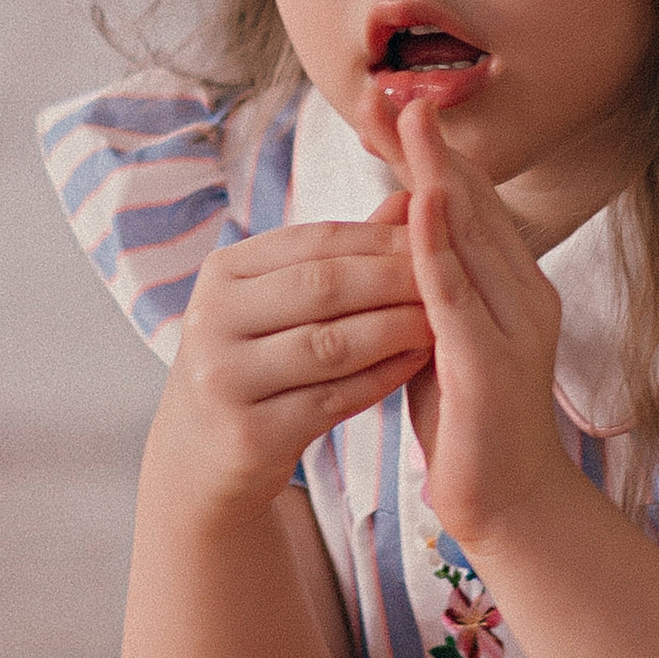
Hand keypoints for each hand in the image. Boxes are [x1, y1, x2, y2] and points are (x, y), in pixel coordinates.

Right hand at [147, 203, 432, 514]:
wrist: (203, 459)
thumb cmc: (259, 366)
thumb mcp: (283, 304)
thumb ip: (342, 256)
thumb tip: (407, 198)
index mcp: (221, 274)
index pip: (315, 241)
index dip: (382, 238)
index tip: (439, 236)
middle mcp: (211, 321)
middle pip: (323, 287)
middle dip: (396, 280)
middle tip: (454, 277)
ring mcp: (224, 380)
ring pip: (331, 345)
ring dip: (397, 330)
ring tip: (444, 321)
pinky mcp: (248, 435)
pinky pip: (332, 400)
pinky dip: (382, 379)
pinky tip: (418, 365)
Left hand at [395, 96, 577, 553]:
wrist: (510, 503)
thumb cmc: (469, 420)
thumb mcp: (440, 332)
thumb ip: (429, 275)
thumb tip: (402, 209)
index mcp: (515, 285)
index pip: (473, 202)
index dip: (437, 150)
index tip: (400, 101)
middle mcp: (526, 294)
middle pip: (477, 203)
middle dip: (435, 145)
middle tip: (398, 87)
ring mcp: (515, 327)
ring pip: (473, 237)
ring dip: (438, 175)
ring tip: (412, 122)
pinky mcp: (493, 363)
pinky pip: (459, 294)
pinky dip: (437, 247)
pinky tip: (417, 208)